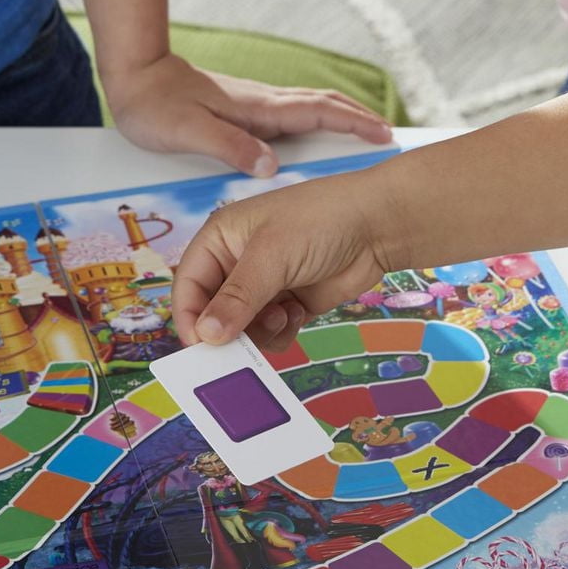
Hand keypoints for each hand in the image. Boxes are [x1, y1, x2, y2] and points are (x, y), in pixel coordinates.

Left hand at [106, 54, 392, 176]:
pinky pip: (295, 116)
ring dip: (342, 118)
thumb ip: (230, 147)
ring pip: (312, 108)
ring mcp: (258, 106)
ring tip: (367, 135)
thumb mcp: (189, 132)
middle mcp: (265, 104)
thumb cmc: (156, 107)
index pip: (318, 111)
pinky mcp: (247, 111)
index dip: (353, 122)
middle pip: (324, 105)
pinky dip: (319, 122)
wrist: (136, 76)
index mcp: (259, 109)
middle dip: (359, 117)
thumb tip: (270, 166)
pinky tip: (319, 137)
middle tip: (389, 135)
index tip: (384, 133)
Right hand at [171, 169, 395, 349]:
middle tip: (242, 348)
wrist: (379, 224)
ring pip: (242, 328)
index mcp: (220, 239)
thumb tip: (205, 335)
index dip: (191, 317)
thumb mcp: (272, 255)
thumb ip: (238, 298)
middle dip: (228, 330)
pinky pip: (270, 332)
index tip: (202, 347)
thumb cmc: (321, 220)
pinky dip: (281, 330)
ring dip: (259, 331)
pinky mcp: (290, 302)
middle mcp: (236, 262)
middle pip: (213, 311)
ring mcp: (264, 284)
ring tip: (283, 315)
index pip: (189, 285)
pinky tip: (298, 312)